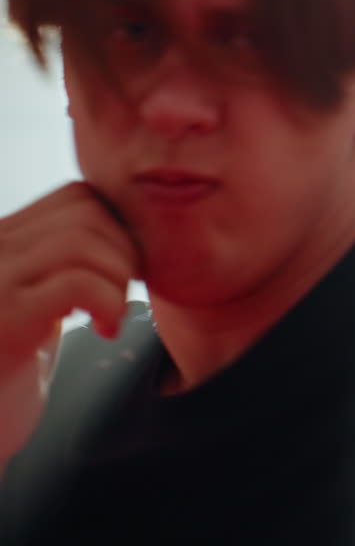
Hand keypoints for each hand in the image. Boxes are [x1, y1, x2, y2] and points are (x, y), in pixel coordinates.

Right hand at [0, 182, 137, 458]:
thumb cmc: (7, 373)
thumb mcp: (37, 304)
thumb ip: (63, 265)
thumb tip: (126, 235)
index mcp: (1, 242)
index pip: (76, 196)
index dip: (119, 226)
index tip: (127, 270)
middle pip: (84, 210)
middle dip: (126, 249)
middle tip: (126, 293)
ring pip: (81, 240)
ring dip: (118, 277)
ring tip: (113, 314)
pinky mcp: (3, 315)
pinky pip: (77, 283)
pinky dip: (109, 302)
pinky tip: (104, 330)